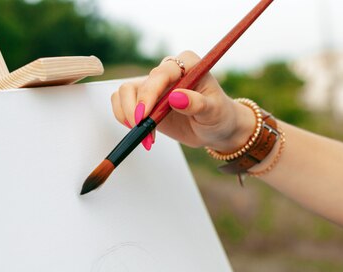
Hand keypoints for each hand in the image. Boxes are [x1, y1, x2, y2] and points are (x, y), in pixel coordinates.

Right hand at [110, 50, 255, 152]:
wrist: (216, 128)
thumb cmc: (219, 116)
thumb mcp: (214, 111)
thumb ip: (197, 103)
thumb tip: (176, 97)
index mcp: (187, 64)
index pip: (161, 73)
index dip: (149, 93)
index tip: (144, 114)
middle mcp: (167, 71)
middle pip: (136, 84)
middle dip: (135, 110)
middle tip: (141, 131)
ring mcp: (154, 86)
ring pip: (124, 93)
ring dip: (128, 115)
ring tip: (145, 136)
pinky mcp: (145, 101)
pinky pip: (123, 104)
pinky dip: (126, 119)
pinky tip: (144, 134)